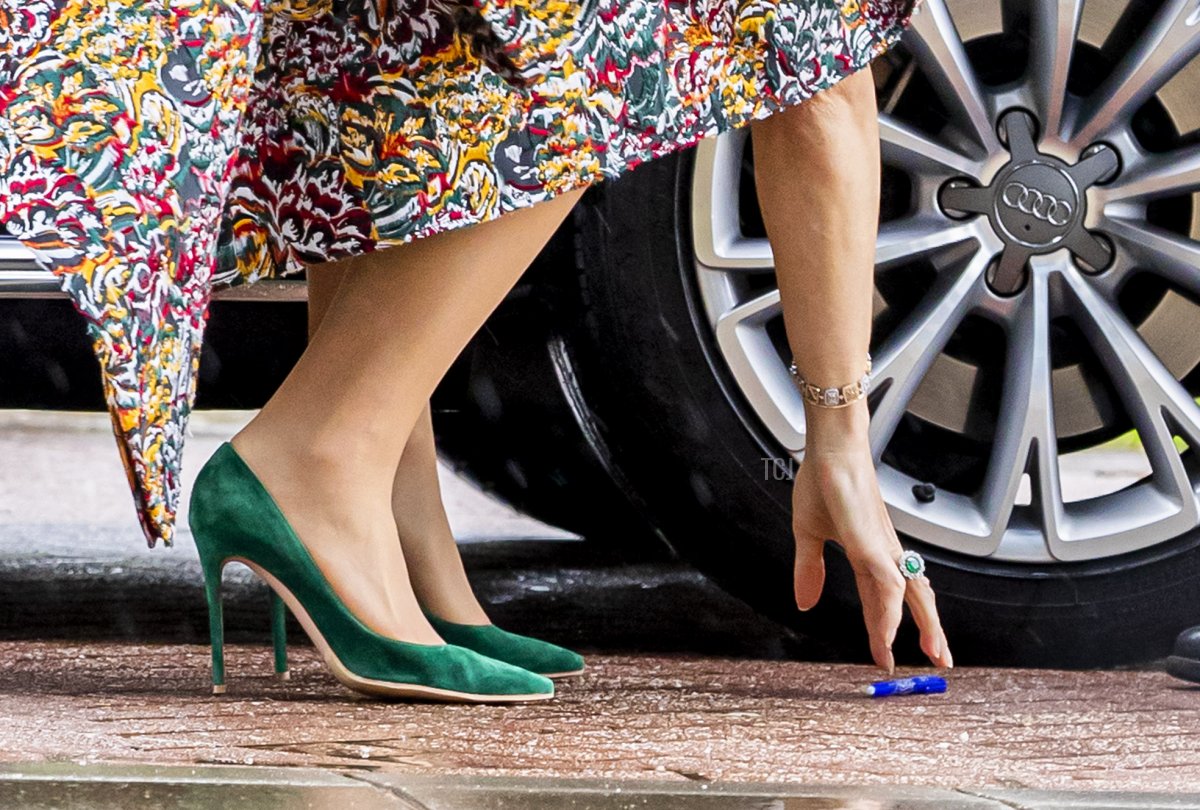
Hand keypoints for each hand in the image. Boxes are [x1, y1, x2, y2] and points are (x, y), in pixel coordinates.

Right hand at [791, 443, 952, 672]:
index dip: (883, 627)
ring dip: (924, 626)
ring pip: (911, 594)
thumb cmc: (823, 482)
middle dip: (930, 630)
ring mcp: (880, 548)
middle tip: (941, 660)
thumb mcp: (808, 533)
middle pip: (914, 598)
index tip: (885, 654)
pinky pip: (886, 584)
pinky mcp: (871, 542)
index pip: (880, 598)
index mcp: (869, 552)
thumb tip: (804, 602)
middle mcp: (883, 552)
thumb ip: (809, 569)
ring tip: (934, 653)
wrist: (830, 449)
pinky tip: (888, 631)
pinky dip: (888, 611)